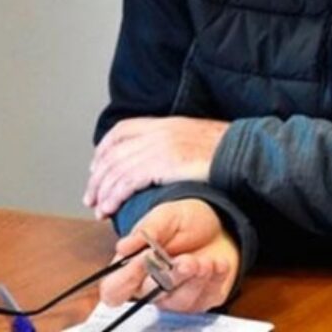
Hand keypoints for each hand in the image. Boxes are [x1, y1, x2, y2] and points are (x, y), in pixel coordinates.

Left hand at [84, 117, 228, 218]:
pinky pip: (127, 181)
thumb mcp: (192, 136)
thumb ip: (172, 142)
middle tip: (91, 197)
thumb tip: (160, 158)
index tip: (96, 167)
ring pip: (116, 169)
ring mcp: (157, 147)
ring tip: (98, 209)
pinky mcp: (161, 165)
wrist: (240, 151)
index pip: (121, 131)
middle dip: (97, 177)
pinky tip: (110, 209)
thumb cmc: (224, 149)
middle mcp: (156, 132)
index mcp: (162, 123)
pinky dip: (114, 196)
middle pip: (113, 153)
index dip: (103, 150)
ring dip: (102, 191)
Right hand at [99, 199, 239, 312]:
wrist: (218, 224)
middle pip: (150, 296)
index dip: (126, 278)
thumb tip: (122, 247)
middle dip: (171, 277)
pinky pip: (205, 299)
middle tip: (185, 260)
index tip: (146, 256)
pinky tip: (218, 263)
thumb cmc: (184, 221)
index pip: (115, 289)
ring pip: (180, 301)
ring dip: (195, 279)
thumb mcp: (165, 216)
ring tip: (205, 261)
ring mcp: (176, 298)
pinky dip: (214, 279)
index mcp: (132, 268)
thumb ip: (147, 231)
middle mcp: (150, 288)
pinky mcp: (201, 301)